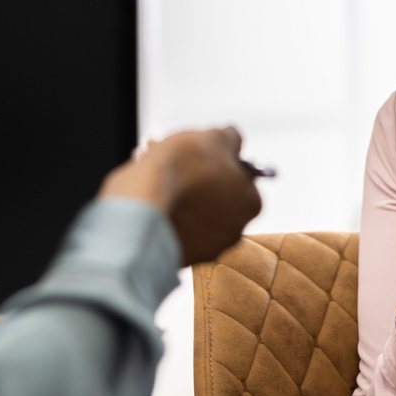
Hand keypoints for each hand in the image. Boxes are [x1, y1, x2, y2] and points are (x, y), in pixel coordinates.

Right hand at [100, 127, 262, 264]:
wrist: (143, 202)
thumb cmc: (183, 168)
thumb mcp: (215, 137)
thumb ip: (231, 138)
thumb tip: (233, 140)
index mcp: (251, 202)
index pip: (240, 178)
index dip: (217, 162)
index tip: (197, 154)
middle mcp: (235, 231)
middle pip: (215, 197)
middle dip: (195, 179)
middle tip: (172, 161)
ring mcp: (207, 249)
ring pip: (193, 214)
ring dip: (178, 195)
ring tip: (153, 175)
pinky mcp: (179, 258)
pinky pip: (174, 231)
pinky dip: (165, 215)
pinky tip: (149, 198)